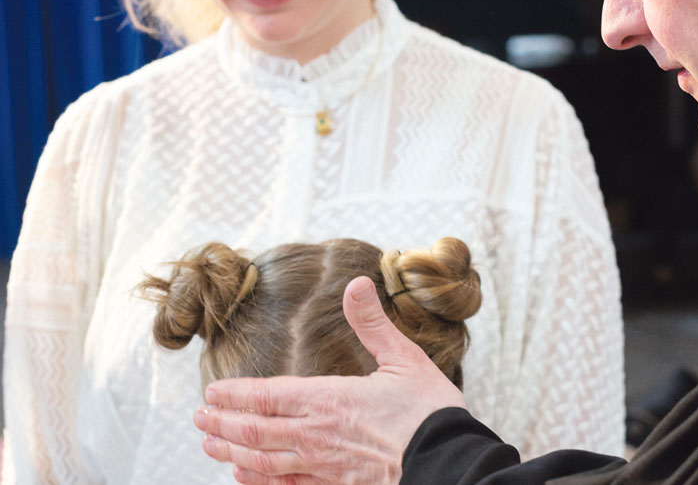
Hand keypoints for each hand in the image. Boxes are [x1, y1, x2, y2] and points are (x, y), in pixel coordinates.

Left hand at [192, 275, 466, 483]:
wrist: (446, 461)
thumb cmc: (429, 412)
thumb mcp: (404, 359)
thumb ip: (373, 323)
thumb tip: (356, 283)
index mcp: (329, 399)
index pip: (267, 395)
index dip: (235, 395)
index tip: (212, 393)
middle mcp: (316, 434)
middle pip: (254, 430)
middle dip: (222, 423)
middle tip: (199, 419)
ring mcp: (323, 465)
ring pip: (262, 461)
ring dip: (231, 452)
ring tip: (210, 445)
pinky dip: (259, 482)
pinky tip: (245, 477)